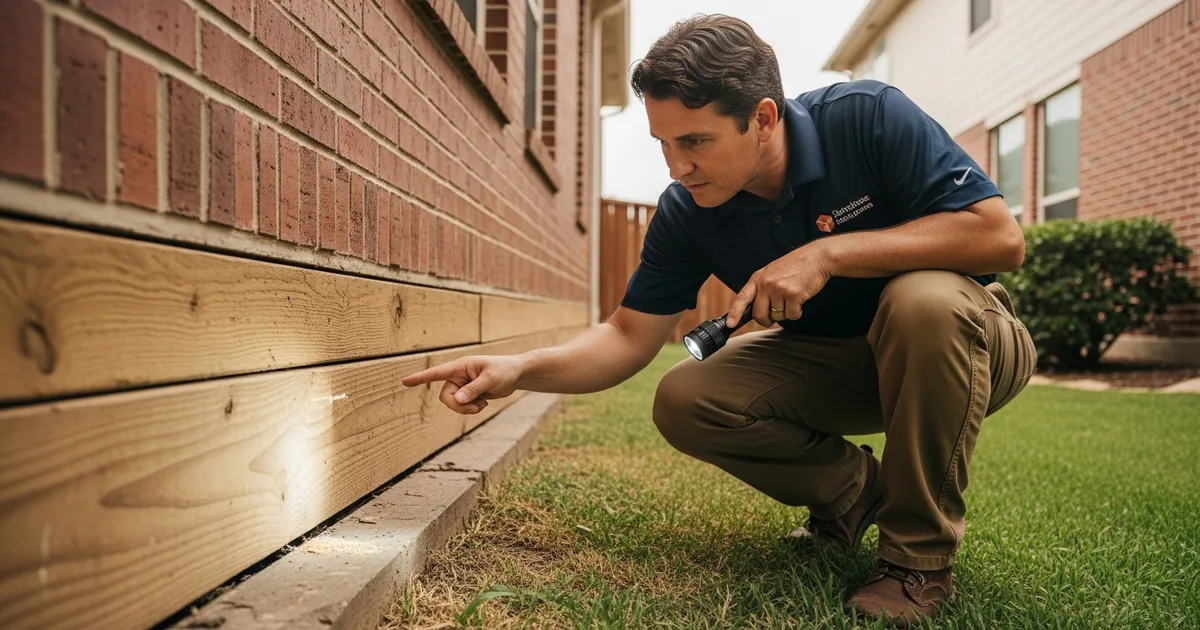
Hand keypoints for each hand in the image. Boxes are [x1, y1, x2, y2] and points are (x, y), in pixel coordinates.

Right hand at [400, 354, 523, 414]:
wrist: (516, 374)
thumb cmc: (504, 370)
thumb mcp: (490, 379)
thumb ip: (473, 389)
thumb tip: (457, 400)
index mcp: (460, 366)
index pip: (436, 373)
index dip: (420, 378)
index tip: (405, 382)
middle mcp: (458, 376)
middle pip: (445, 397)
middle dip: (458, 406)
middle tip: (476, 406)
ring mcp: (463, 386)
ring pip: (453, 404)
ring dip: (467, 409)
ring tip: (482, 403)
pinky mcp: (468, 394)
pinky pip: (462, 407)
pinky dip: (472, 409)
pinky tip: (484, 402)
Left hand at [726, 242, 833, 327]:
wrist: (817, 257)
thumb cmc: (796, 266)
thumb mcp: (773, 272)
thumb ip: (762, 288)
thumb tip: (757, 310)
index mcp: (758, 278)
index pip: (742, 297)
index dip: (735, 313)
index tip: (730, 324)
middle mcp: (766, 283)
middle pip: (759, 315)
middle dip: (767, 320)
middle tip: (775, 316)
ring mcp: (778, 289)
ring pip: (777, 317)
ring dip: (786, 312)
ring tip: (793, 296)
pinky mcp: (793, 294)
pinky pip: (791, 315)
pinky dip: (797, 312)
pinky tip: (801, 298)